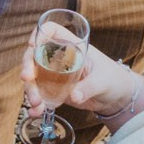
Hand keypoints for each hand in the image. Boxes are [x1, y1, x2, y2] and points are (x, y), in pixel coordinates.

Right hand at [18, 32, 135, 119]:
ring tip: (35, 103)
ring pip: (34, 77)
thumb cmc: (114, 79)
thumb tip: (74, 97)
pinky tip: (36, 112)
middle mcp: (60, 58)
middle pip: (35, 54)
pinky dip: (36, 104)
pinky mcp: (55, 91)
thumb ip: (89, 87)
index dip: (39, 34)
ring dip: (30, 89)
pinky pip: (41, 95)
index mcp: (72, 47)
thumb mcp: (104, 80)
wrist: (117, 98)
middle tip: (26, 78)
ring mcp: (55, 75)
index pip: (52, 31)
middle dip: (27, 65)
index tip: (32, 45)